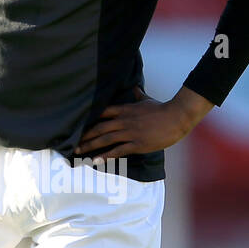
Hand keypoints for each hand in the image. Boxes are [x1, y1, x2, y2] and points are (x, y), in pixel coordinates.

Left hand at [75, 85, 213, 159]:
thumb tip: (134, 87)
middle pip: (99, 128)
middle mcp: (124, 121)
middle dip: (85, 136)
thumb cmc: (162, 109)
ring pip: (105, 139)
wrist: (176, 118)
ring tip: (78, 152)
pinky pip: (118, 151)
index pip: (102, 112)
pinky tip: (96, 161)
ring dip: (90, 146)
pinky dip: (106, 156)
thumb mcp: (147, 100)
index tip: (78, 125)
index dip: (89, 119)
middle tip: (72, 143)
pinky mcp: (136, 144)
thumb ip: (138, 95)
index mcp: (125, 109)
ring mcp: (130, 133)